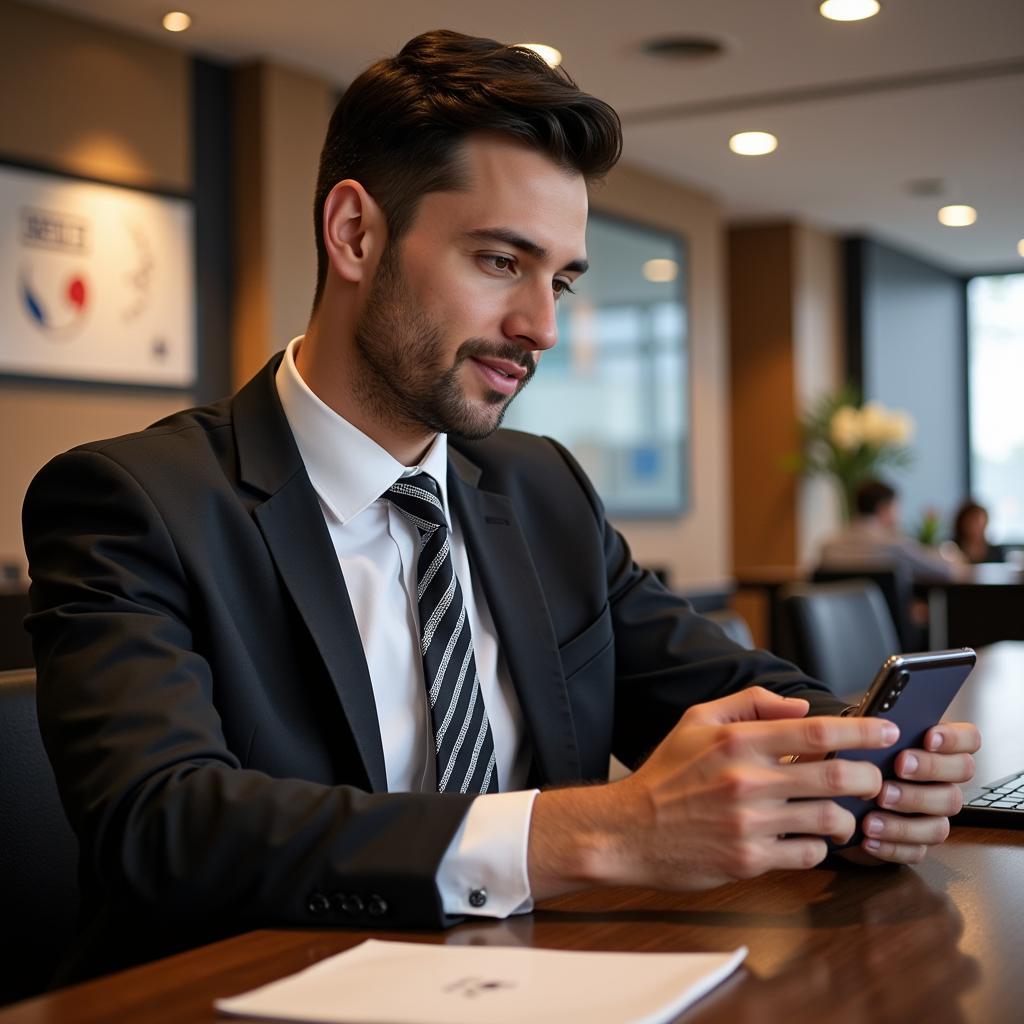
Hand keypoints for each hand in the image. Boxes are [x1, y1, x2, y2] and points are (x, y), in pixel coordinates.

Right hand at [527, 688, 899, 897]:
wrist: (628, 830)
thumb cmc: (666, 774)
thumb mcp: (696, 721)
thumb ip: (750, 705)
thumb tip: (801, 708)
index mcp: (739, 742)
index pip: (818, 731)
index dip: (863, 730)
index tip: (888, 730)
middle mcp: (748, 780)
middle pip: (838, 776)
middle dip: (870, 777)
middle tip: (875, 779)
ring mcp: (751, 824)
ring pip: (831, 819)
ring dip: (848, 817)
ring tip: (842, 814)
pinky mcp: (750, 860)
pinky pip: (808, 854)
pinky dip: (818, 846)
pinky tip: (807, 838)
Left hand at [843, 721, 980, 865]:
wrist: (834, 794)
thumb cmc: (853, 758)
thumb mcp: (862, 738)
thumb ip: (877, 731)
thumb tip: (879, 724)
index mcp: (936, 751)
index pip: (968, 740)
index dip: (955, 738)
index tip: (928, 737)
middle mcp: (942, 784)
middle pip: (959, 781)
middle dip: (930, 770)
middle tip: (900, 766)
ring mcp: (932, 816)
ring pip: (940, 822)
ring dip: (907, 817)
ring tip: (874, 810)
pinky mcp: (915, 844)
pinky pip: (915, 851)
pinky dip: (891, 845)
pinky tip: (868, 837)